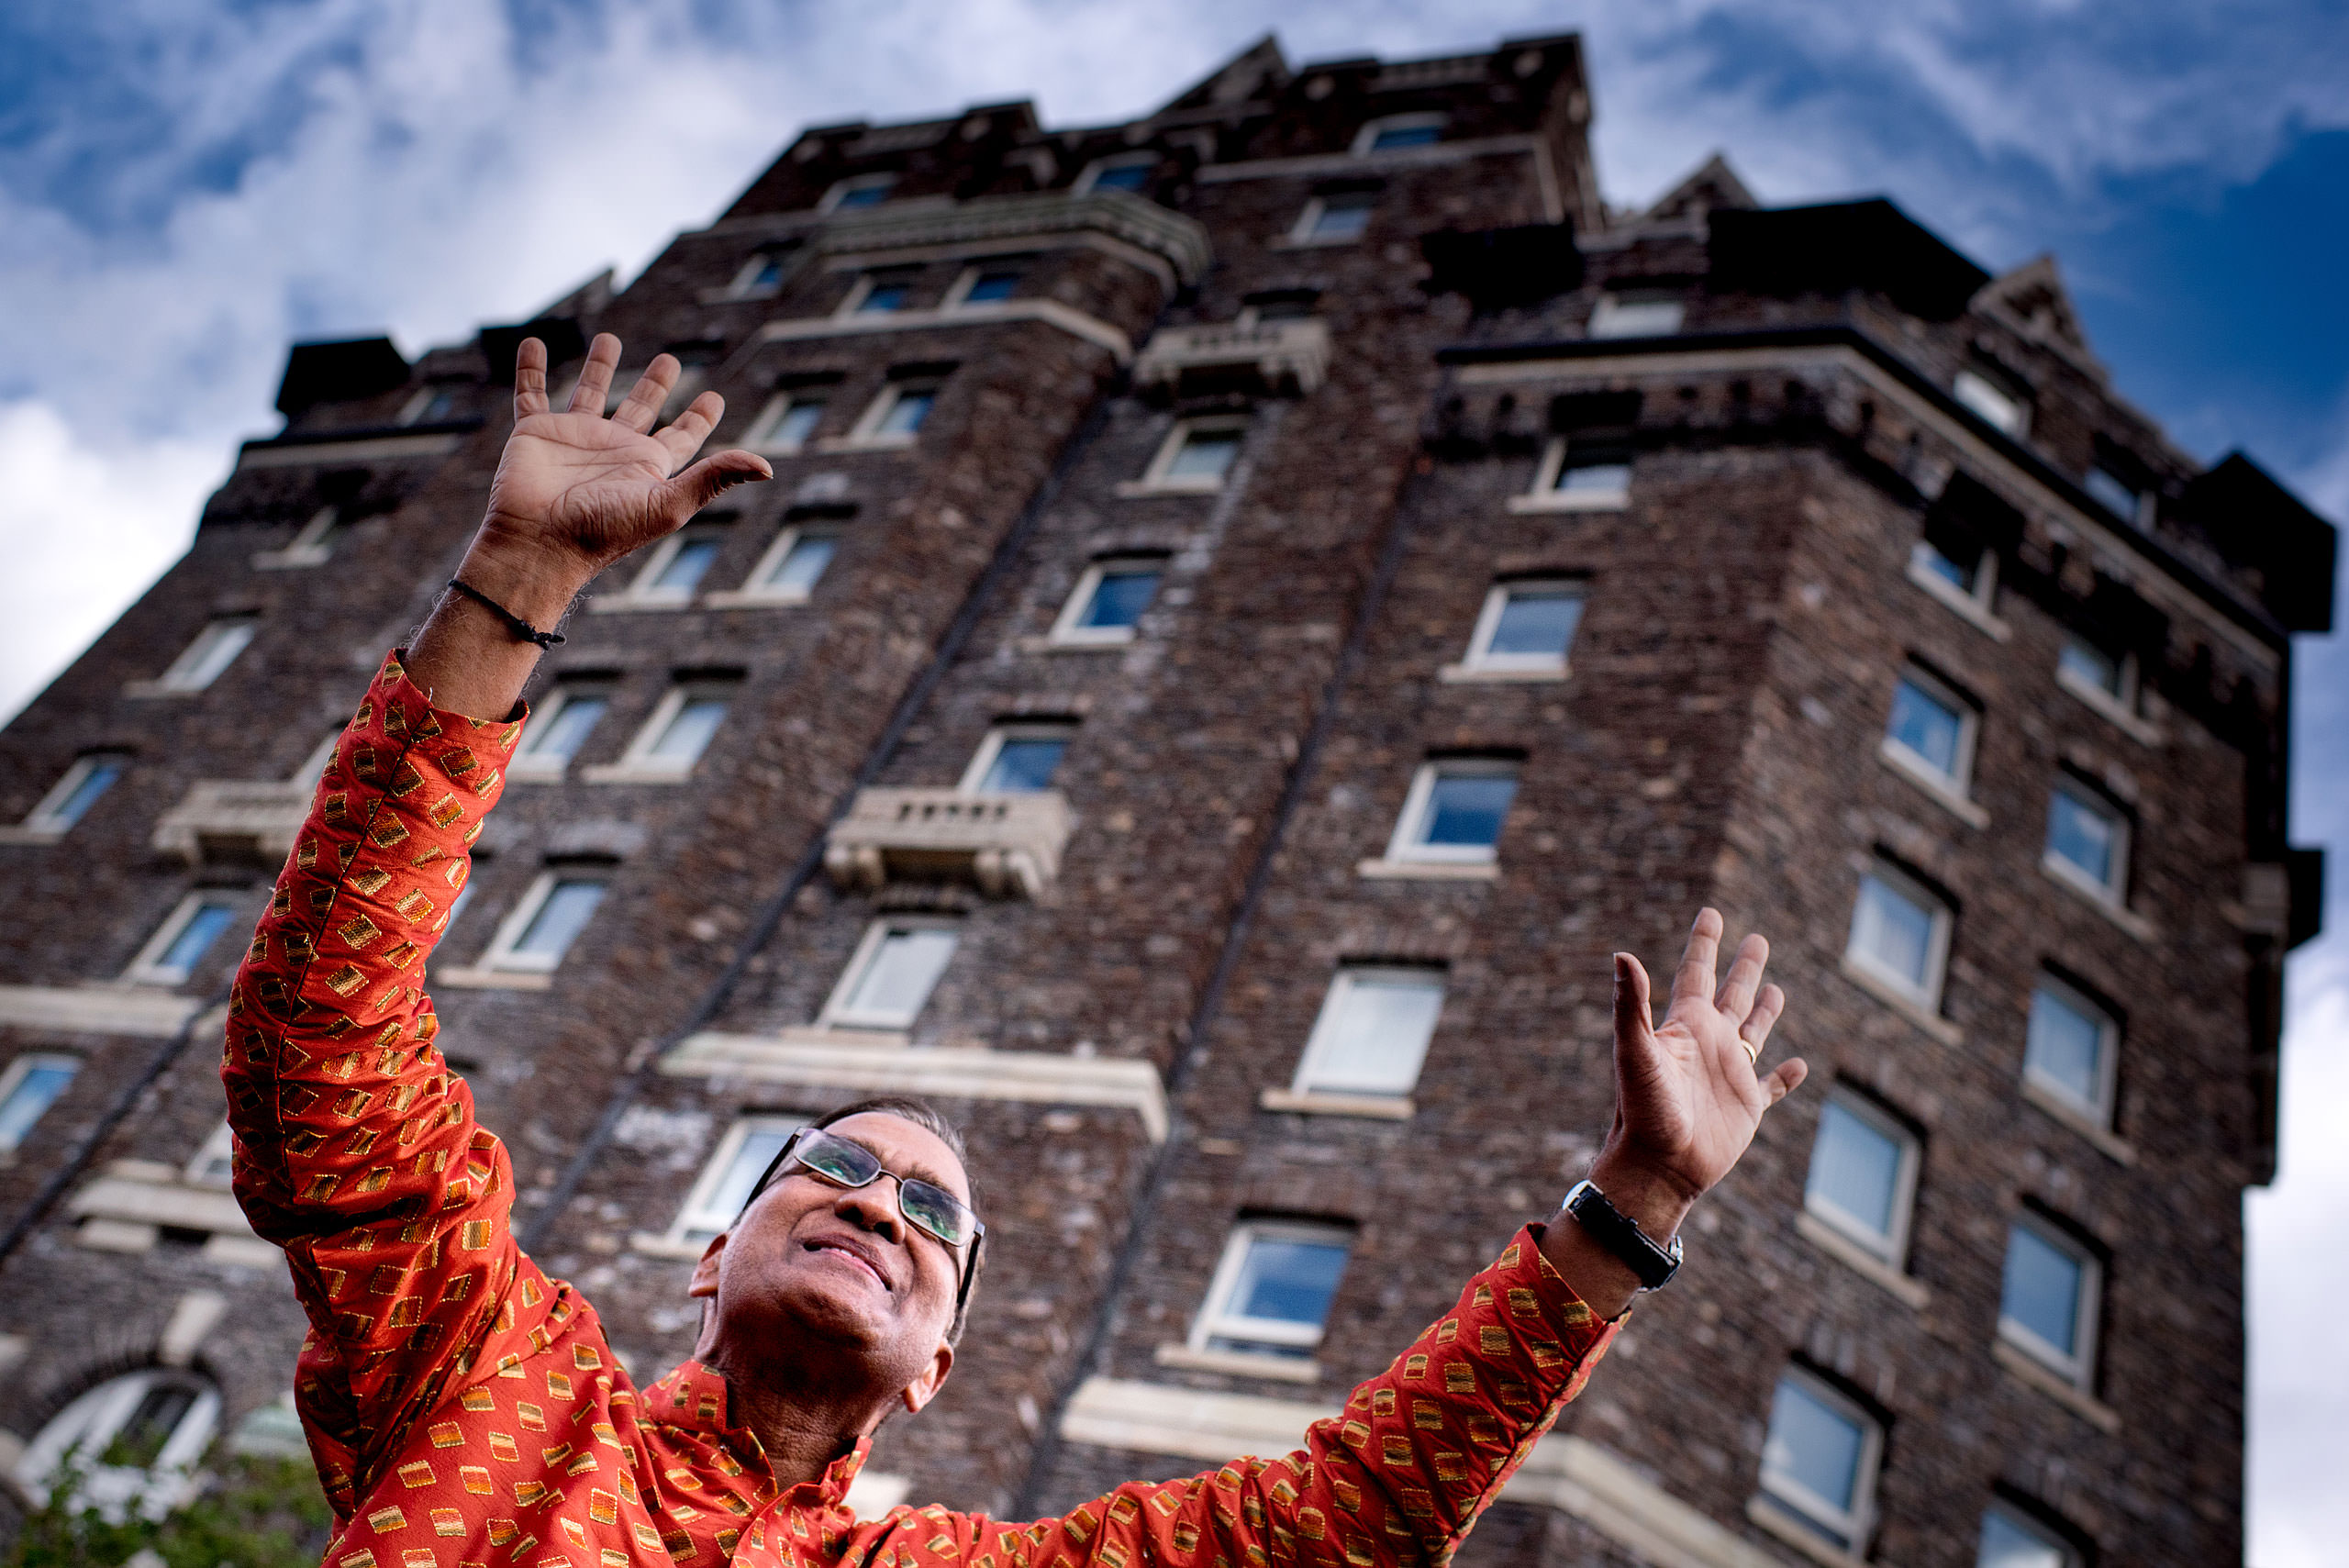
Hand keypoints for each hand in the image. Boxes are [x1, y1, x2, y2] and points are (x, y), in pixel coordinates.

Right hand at [405, 334, 770, 718]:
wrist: (539, 544)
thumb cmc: (604, 531)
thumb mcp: (667, 504)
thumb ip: (714, 479)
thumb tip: (767, 467)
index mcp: (648, 466)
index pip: (682, 437)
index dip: (699, 419)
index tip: (714, 398)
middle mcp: (614, 450)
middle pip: (641, 408)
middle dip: (656, 385)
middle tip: (670, 360)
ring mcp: (574, 439)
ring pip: (590, 391)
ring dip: (599, 366)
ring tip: (609, 338)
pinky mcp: (535, 432)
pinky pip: (531, 392)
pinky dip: (530, 368)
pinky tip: (533, 343)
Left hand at [1540, 910, 1804, 1314]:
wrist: (1657, 1166)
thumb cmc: (1641, 1110)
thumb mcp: (1636, 1051)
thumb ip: (1631, 1004)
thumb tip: (1621, 953)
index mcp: (1685, 1026)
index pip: (1695, 973)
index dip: (1704, 943)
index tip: (1711, 913)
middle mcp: (1709, 1044)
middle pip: (1732, 995)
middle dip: (1744, 967)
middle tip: (1758, 938)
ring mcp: (1729, 1075)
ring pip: (1753, 1033)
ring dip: (1766, 1011)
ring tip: (1776, 988)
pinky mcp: (1747, 1107)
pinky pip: (1772, 1087)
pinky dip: (1787, 1077)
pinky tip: (1799, 1065)